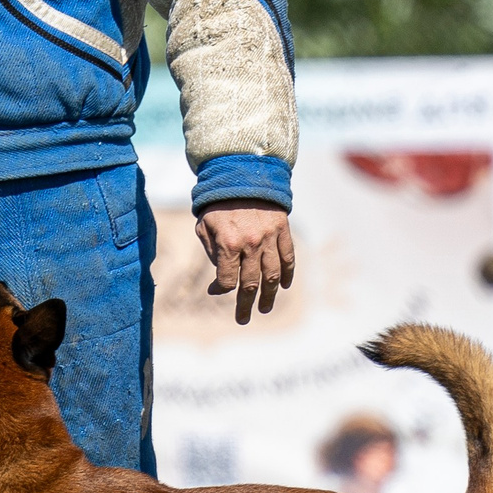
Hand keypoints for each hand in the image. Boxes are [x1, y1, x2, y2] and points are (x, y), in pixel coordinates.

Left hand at [195, 200, 295, 324]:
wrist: (241, 174)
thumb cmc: (217, 203)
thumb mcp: (204, 226)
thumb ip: (213, 253)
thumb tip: (220, 280)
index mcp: (228, 244)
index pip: (228, 281)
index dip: (221, 290)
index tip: (216, 291)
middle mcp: (251, 244)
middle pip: (251, 284)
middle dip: (246, 304)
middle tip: (243, 319)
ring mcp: (269, 238)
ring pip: (272, 275)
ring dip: (269, 296)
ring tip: (264, 308)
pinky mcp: (282, 230)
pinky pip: (288, 257)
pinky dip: (287, 274)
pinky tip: (283, 286)